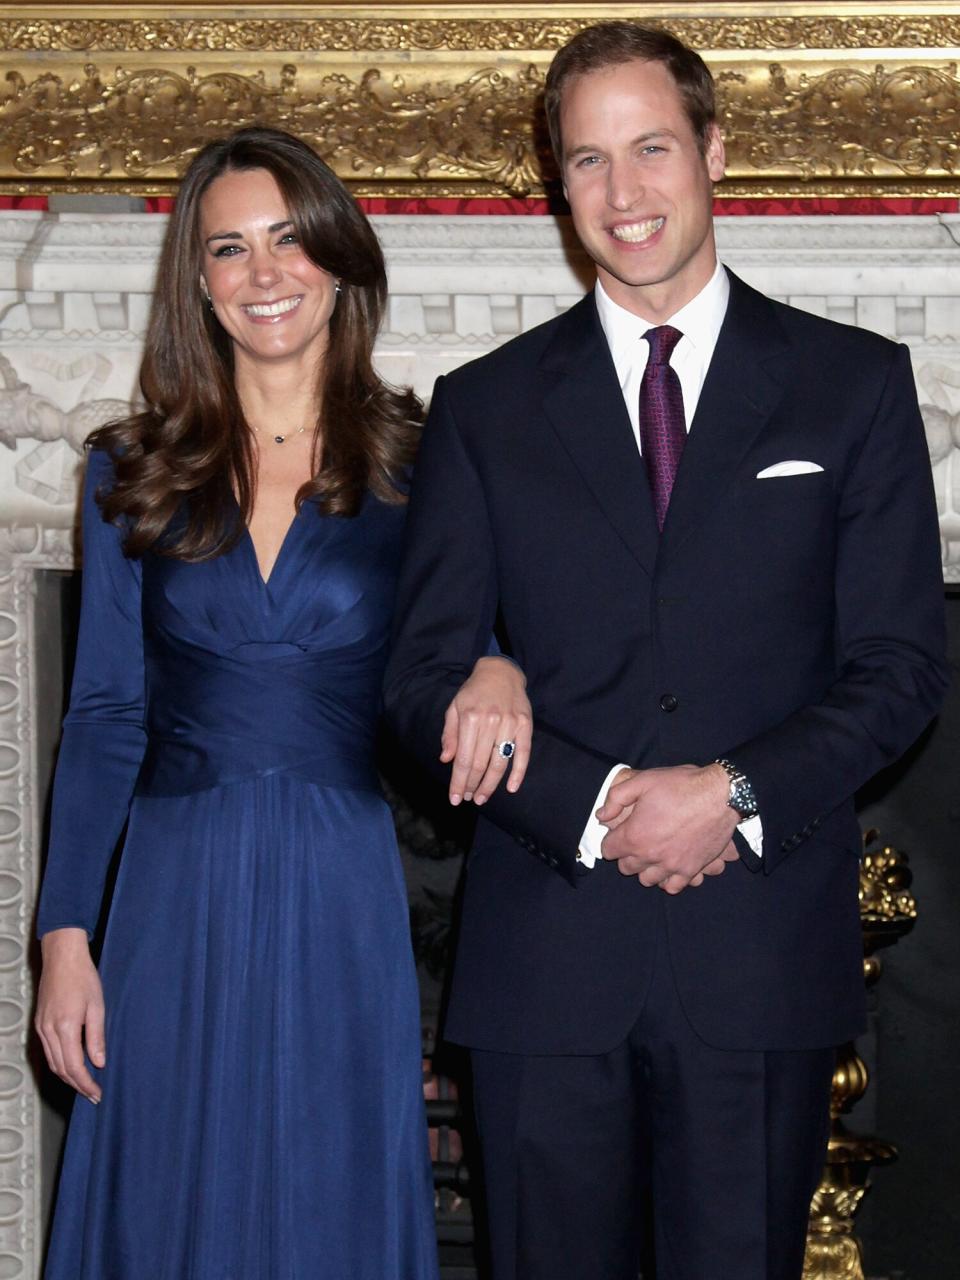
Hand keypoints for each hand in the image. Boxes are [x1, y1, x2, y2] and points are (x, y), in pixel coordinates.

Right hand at [35, 928, 104, 1102]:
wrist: (62, 958)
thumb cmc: (83, 978)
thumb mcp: (97, 1006)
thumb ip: (96, 1037)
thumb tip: (99, 1063)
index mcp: (65, 1027)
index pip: (74, 1066)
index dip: (85, 1084)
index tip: (97, 1093)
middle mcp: (49, 1031)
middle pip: (61, 1069)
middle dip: (77, 1085)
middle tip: (93, 1095)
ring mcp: (41, 1028)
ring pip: (52, 1063)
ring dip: (67, 1077)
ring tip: (84, 1085)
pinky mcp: (40, 1024)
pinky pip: (48, 1052)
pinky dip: (59, 1064)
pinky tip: (71, 1066)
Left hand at [441, 656, 531, 804]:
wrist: (500, 671)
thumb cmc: (474, 692)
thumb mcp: (455, 707)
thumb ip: (450, 734)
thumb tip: (446, 759)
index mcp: (470, 718)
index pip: (464, 759)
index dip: (459, 782)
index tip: (455, 798)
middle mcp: (490, 721)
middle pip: (481, 764)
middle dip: (473, 786)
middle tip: (469, 799)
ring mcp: (510, 723)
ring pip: (500, 762)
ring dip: (491, 785)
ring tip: (482, 797)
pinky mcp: (525, 725)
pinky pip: (523, 753)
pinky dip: (518, 773)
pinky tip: (511, 788)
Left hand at [598, 764, 739, 893]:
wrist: (721, 795)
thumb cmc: (681, 785)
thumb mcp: (643, 781)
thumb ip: (616, 798)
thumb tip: (601, 815)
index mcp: (634, 836)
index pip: (608, 851)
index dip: (611, 840)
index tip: (619, 832)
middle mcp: (650, 856)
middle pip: (626, 868)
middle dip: (627, 855)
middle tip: (636, 840)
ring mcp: (672, 865)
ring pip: (647, 880)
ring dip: (646, 868)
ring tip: (653, 853)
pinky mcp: (691, 869)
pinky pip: (673, 886)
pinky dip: (668, 880)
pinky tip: (669, 866)